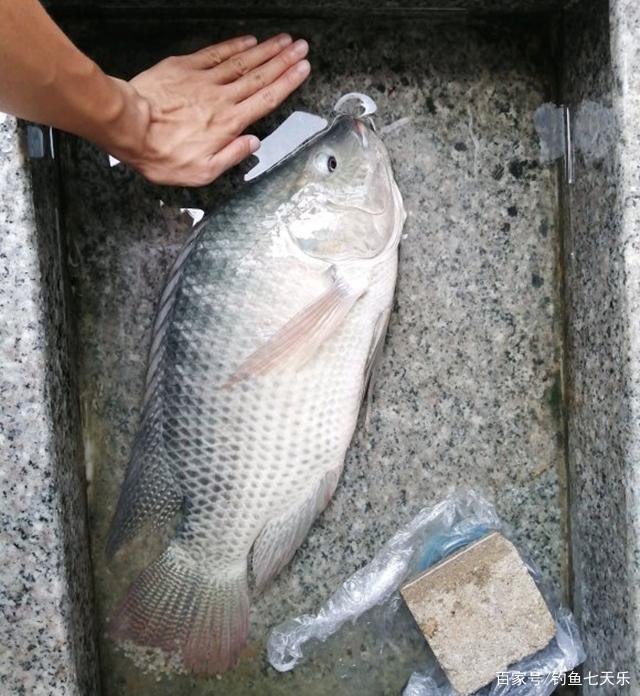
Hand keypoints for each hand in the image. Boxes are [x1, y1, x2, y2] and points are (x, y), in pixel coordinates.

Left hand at [109, 33, 309, 185]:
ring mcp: (204, 80)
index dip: (288, 83)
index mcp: (229, 123)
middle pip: (260, 75)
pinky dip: (234, 45)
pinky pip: (216, 53)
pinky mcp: (184, 67)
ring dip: (266, 49)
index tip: (303, 69)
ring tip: (284, 40)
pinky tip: (248, 39)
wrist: (129, 126)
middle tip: (301, 47)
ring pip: (242, 61)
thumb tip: (253, 143)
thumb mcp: (202, 172)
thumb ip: (232, 156)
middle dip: (284, 60)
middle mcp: (222, 98)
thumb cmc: (162, 154)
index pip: (267, 99)